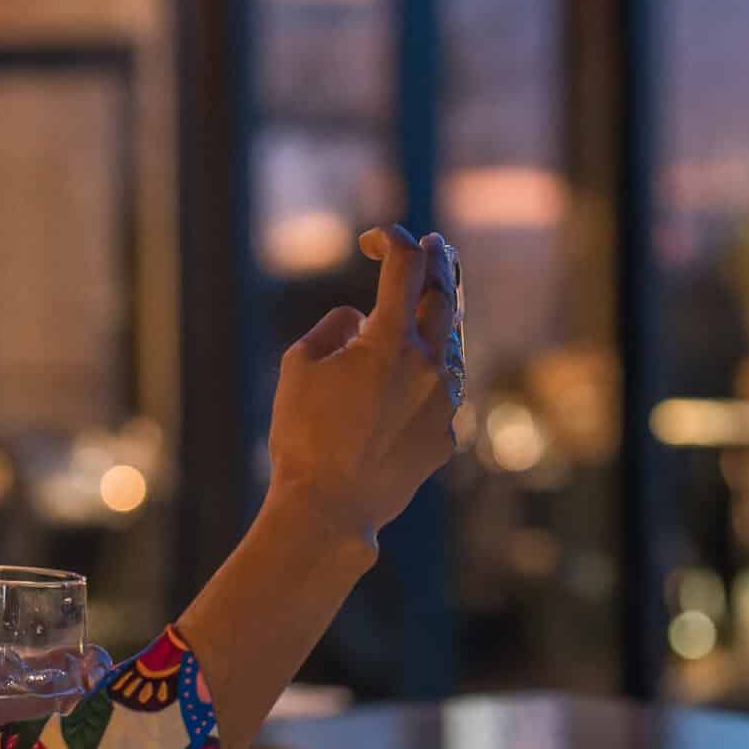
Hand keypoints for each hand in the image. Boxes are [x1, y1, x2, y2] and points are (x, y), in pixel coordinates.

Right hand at [266, 225, 459, 549]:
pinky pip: (442, 393)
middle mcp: (428, 366)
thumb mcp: (298, 366)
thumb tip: (361, 320)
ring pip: (450, 347)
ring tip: (429, 306)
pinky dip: (428, 377)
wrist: (329, 509)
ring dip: (437, 322)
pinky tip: (411, 382)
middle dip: (437, 264)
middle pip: (443, 297)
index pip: (406, 267)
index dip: (393, 241)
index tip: (377, 240)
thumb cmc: (303, 436)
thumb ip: (334, 328)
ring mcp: (444, 404)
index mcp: (391, 341)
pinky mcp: (444, 437)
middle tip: (433, 246)